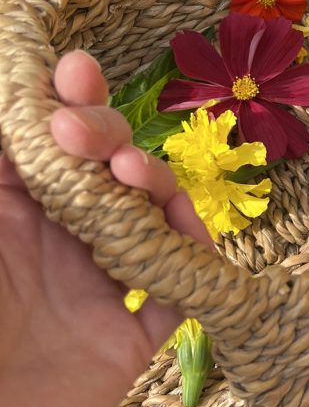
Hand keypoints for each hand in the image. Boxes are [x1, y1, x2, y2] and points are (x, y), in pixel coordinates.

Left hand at [0, 50, 210, 406]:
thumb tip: (13, 108)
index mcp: (4, 217)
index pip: (45, 144)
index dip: (65, 101)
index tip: (76, 69)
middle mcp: (52, 244)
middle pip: (101, 169)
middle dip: (106, 134)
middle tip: (84, 133)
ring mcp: (94, 288)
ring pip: (147, 215)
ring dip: (152, 183)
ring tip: (131, 176)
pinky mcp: (129, 338)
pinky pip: (178, 285)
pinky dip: (192, 254)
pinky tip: (181, 230)